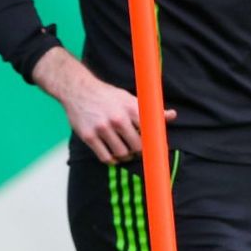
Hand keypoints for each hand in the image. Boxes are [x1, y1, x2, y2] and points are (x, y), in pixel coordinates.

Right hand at [32, 47, 175, 164]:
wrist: (78, 90)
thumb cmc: (108, 96)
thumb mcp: (129, 98)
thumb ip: (150, 110)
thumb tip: (172, 115)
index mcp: (131, 108)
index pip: (150, 133)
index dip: (154, 143)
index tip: (155, 149)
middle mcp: (117, 118)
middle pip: (137, 147)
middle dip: (139, 151)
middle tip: (138, 150)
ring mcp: (102, 128)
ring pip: (122, 154)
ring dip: (126, 156)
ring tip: (125, 151)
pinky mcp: (88, 136)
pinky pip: (105, 157)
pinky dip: (112, 160)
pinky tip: (113, 155)